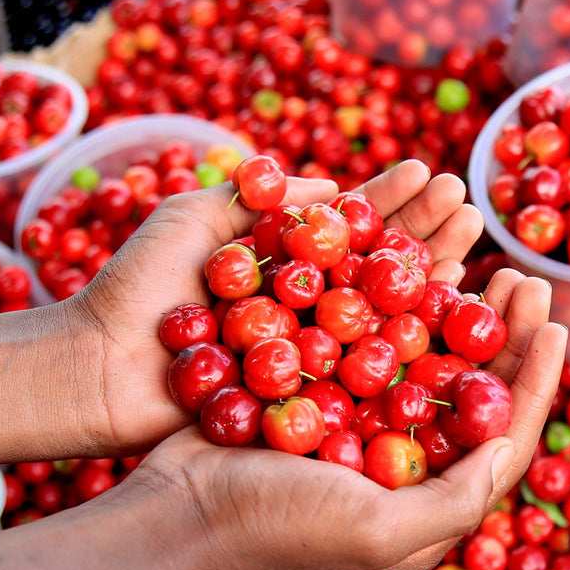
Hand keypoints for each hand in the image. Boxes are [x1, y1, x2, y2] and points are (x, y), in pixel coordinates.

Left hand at [71, 160, 484, 456]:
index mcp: (278, 263)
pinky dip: (405, 342)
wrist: (99, 370)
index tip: (428, 172)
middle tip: (466, 204)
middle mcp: (302, 307)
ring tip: (470, 238)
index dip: (387, 201)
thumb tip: (333, 184)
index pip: (346, 226)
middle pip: (372, 266)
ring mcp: (309, 352)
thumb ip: (259, 199)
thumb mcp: (192, 218)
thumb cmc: (136, 289)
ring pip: (378, 311)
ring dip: (424, 276)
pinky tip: (448, 312)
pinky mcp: (306, 397)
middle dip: (419, 233)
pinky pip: (363, 368)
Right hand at [130, 270, 565, 569]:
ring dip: (451, 302)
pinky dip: (389, 300)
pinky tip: (405, 264)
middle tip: (517, 274)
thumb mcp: (379, 533)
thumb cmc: (276, 528)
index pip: (502, 434)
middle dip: (500, 329)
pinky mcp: (318, 387)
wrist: (178, 508)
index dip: (535, 380)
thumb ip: (455, 501)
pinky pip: (367, 335)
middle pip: (467, 383)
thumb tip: (509, 446)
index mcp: (425, 493)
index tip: (554, 324)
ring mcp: (357, 415)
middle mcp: (400, 453)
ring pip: (421, 349)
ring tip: (475, 254)